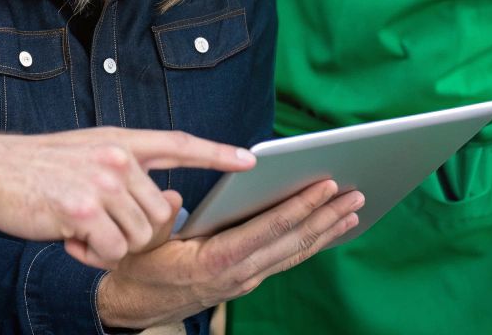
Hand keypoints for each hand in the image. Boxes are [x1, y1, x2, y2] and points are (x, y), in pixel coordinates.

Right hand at [0, 127, 256, 268]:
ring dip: (111, 245)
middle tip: (98, 229)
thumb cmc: (35, 169)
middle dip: (136, 233)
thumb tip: (169, 196)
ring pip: (138, 237)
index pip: (179, 144)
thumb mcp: (87, 154)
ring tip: (78, 229)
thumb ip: (126, 170)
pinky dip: (92, 256)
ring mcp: (101, 183)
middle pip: (160, 214)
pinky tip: (68, 240)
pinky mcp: (82, 211)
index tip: (250, 159)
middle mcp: (116, 158)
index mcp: (119, 141)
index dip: (216, 153)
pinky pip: (111, 252)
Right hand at [94, 179, 363, 328]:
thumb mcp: (141, 241)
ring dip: (326, 230)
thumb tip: (172, 197)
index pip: (268, 230)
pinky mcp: (248, 278)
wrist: (135, 305)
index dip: (299, 207)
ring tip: (354, 209)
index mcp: (216, 260)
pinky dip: (311, 242)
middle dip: (326, 217)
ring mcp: (246, 279)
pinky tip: (329, 230)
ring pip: (294, 252)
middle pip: (291, 242)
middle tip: (356, 193)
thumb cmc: (138, 267)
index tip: (325, 186)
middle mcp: (238, 273)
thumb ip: (159, 220)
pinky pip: (286, 259)